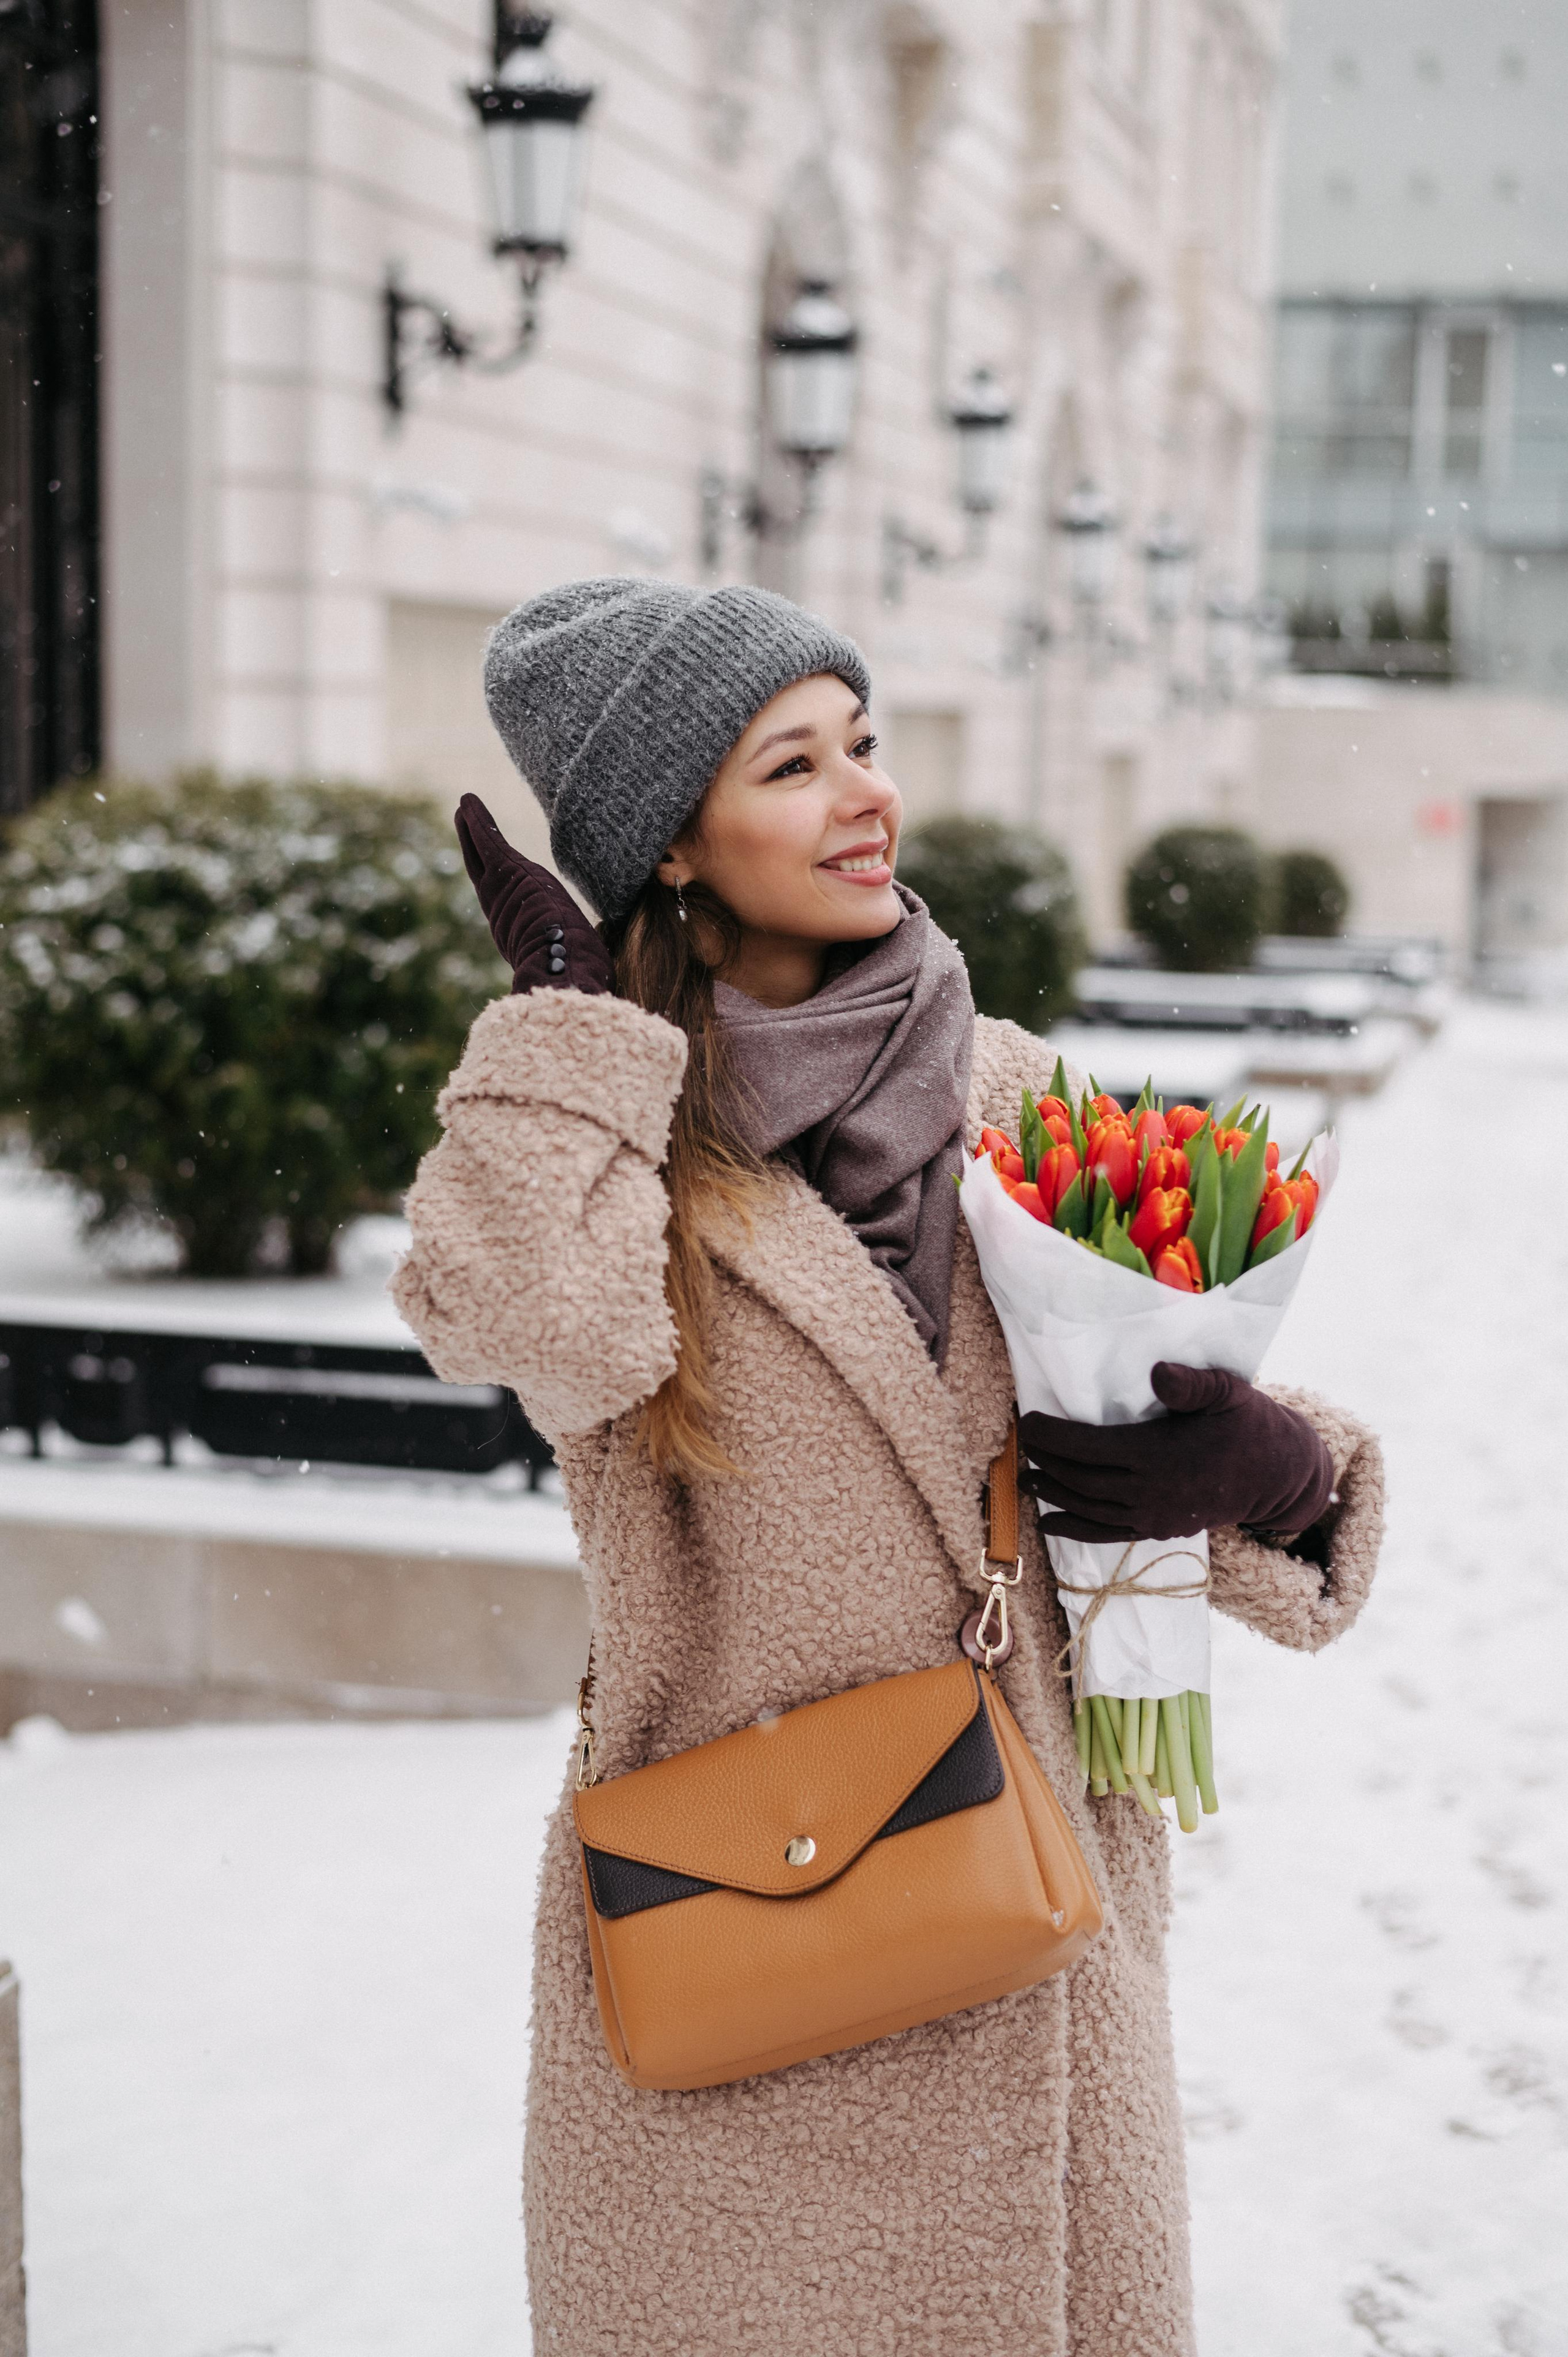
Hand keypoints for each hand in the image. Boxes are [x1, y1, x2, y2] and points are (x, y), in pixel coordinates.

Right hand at [455, 795, 612, 996]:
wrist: (563, 968)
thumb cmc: (576, 975)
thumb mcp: (573, 963)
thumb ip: (574, 959)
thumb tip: (595, 972)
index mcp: (517, 933)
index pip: (504, 904)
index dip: (498, 885)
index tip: (494, 872)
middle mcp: (503, 913)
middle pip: (483, 874)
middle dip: (474, 850)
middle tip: (466, 827)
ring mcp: (501, 892)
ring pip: (481, 855)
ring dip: (471, 830)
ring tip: (464, 808)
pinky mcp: (506, 872)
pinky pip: (488, 840)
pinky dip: (477, 821)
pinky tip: (467, 800)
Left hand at [1018, 1363, 1334, 1545]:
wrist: (1276, 1476)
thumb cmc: (1248, 1425)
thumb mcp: (1228, 1393)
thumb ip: (1192, 1384)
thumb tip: (1157, 1372)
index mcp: (1159, 1454)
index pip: (1089, 1447)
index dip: (1052, 1436)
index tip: (1027, 1422)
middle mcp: (1150, 1490)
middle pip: (1081, 1478)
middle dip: (1046, 1462)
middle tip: (1020, 1445)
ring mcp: (1152, 1516)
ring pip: (1088, 1508)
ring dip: (1053, 1494)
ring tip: (1024, 1480)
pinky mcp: (1158, 1531)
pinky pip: (1107, 1533)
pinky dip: (1075, 1529)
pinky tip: (1050, 1523)